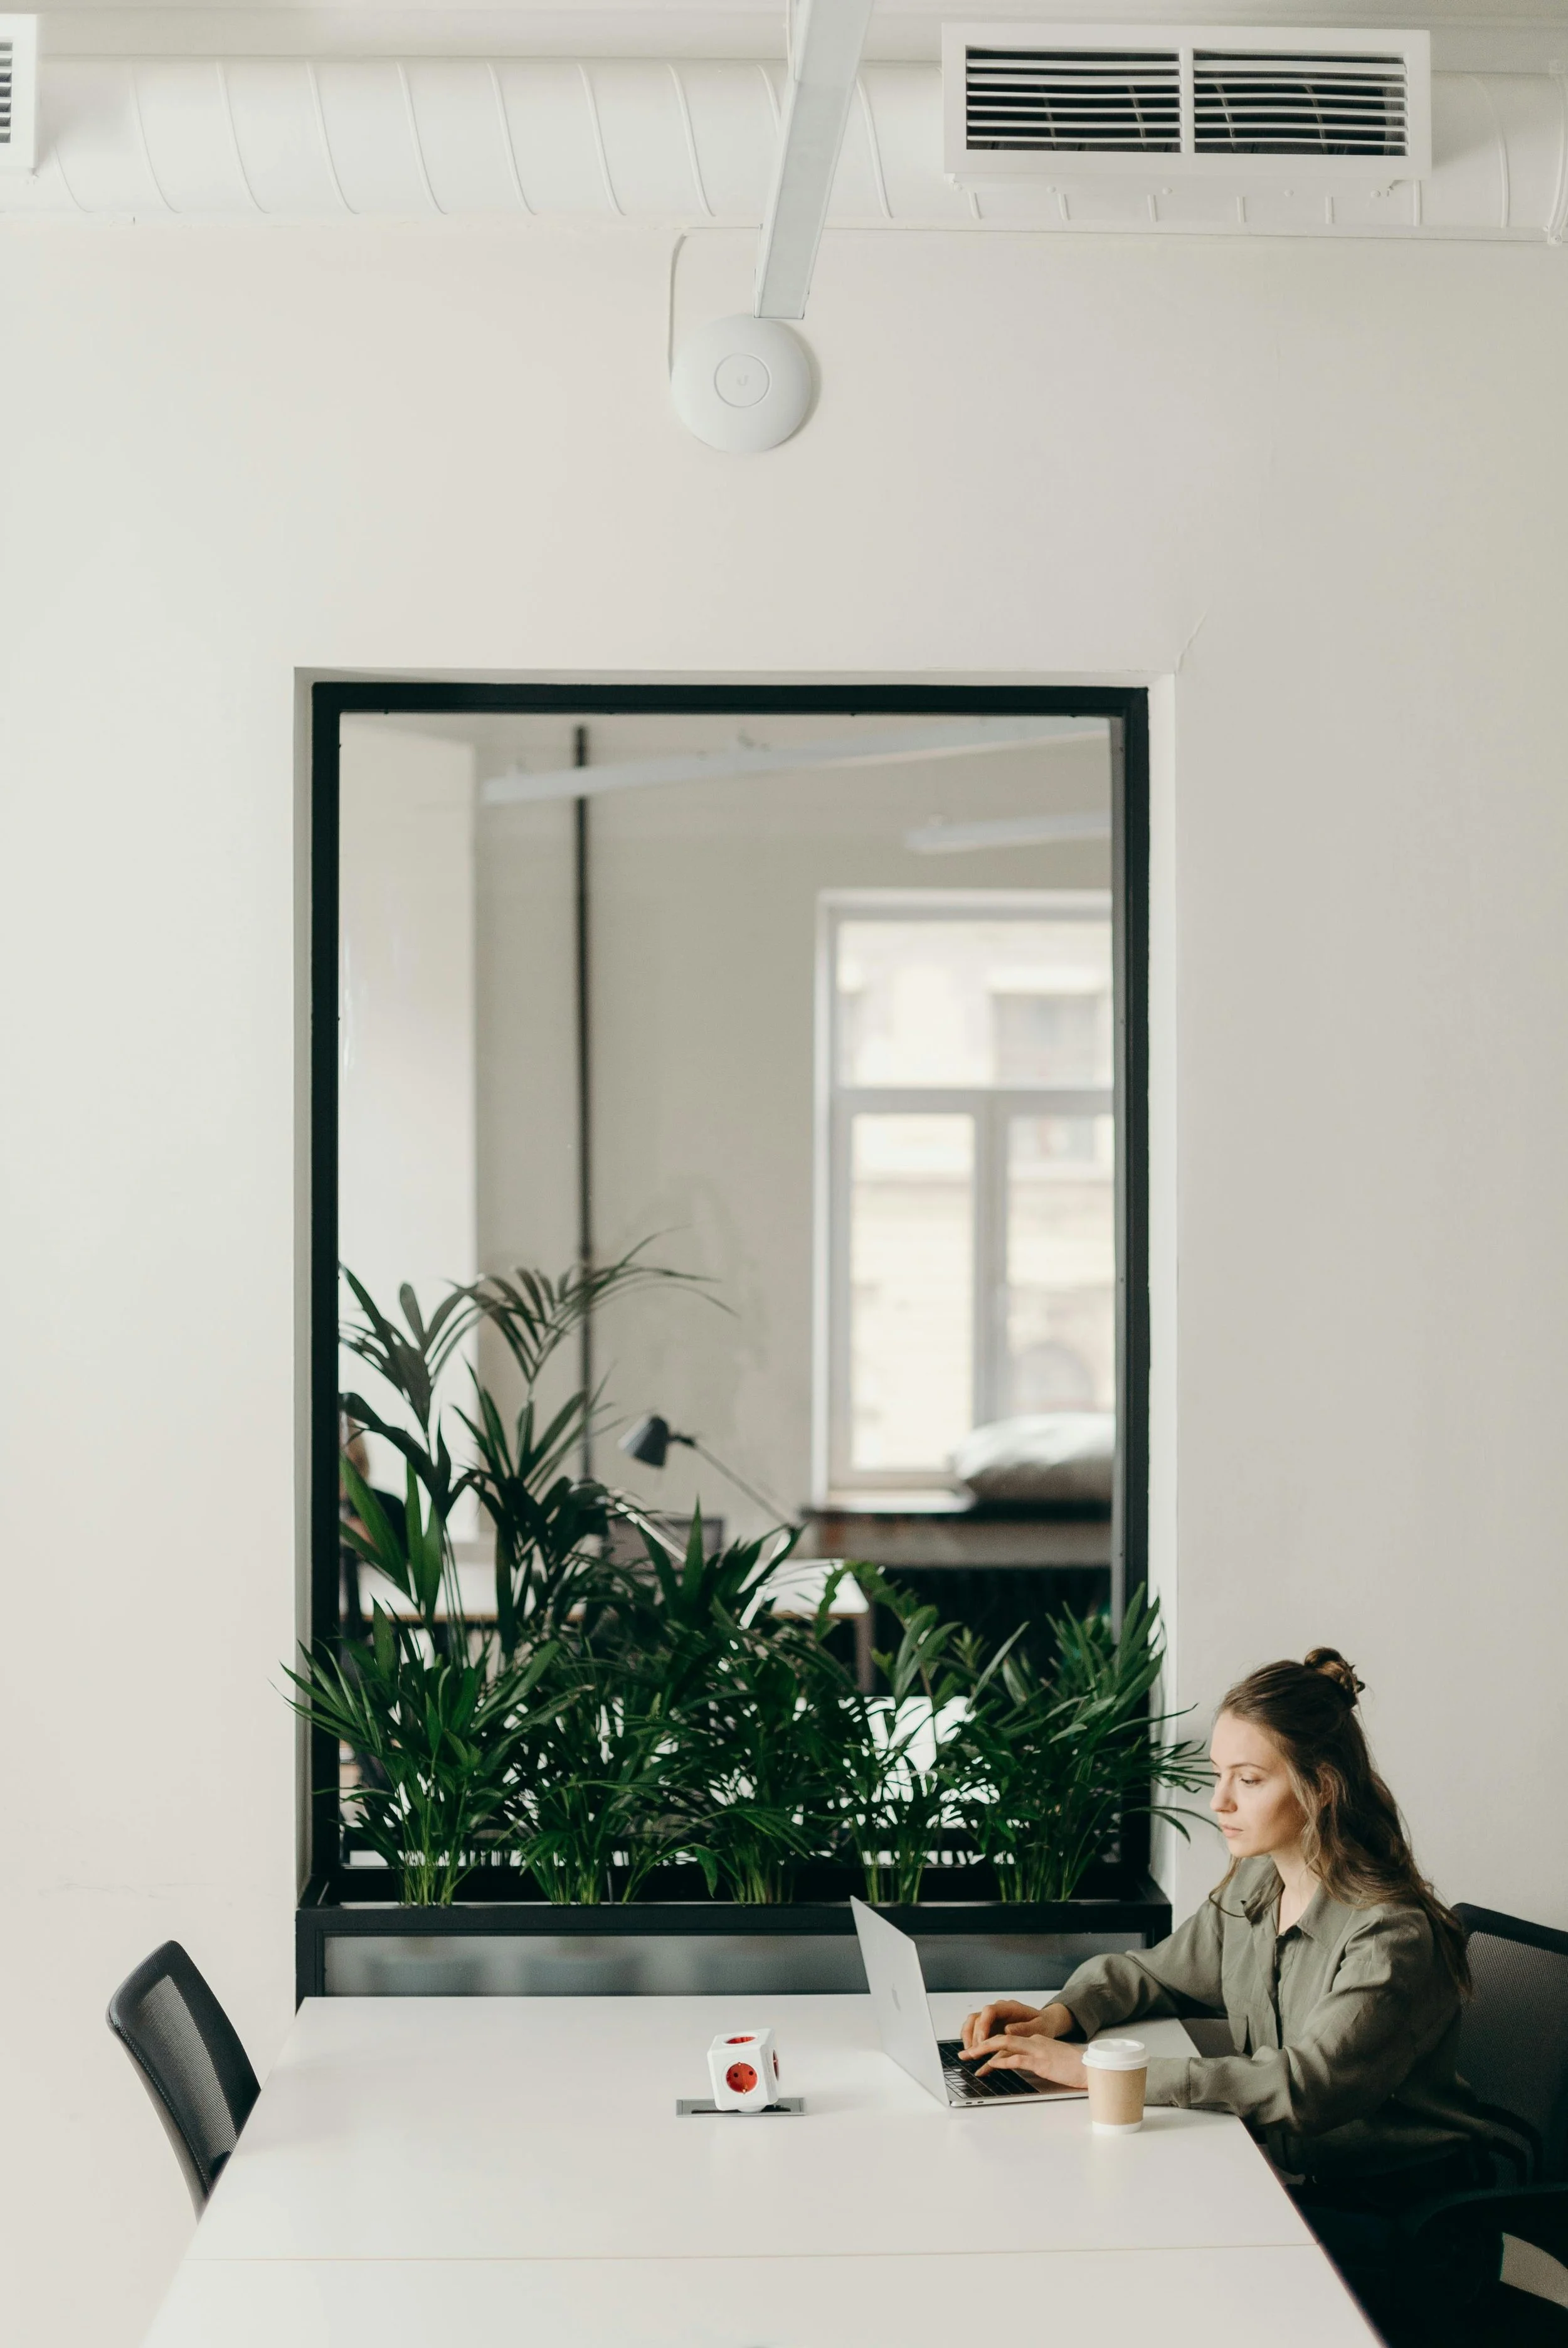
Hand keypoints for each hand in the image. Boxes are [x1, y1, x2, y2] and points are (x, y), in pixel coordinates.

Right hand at [959, 1998, 1071, 2053]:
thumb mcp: (1039, 2027)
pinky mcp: (990, 2028)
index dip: (983, 2025)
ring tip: (969, 2054)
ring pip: (972, 2023)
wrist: (1045, 2023)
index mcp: (1009, 2007)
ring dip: (968, 2038)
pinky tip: (970, 2052)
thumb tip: (1008, 2030)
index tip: (982, 2041)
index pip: (989, 2011)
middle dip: (973, 2036)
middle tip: (973, 2053)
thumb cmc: (1042, 2024)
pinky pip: (974, 2031)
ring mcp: (992, 2019)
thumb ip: (1024, 2028)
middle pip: (977, 2018)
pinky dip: (970, 2041)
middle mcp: (997, 2011)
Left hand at [968, 2033, 1088, 2092]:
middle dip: (980, 2045)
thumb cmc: (1071, 2065)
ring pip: (1005, 2045)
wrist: (1088, 2066)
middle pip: (1001, 2038)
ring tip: (971, 2057)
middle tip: (965, 2053)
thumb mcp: (1049, 2058)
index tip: (976, 2051)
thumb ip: (1033, 2057)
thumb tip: (1017, 2062)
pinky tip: (992, 2064)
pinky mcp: (1040, 2061)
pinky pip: (1017, 2059)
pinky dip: (1002, 2061)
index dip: (988, 2044)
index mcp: (1034, 2039)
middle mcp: (1032, 2041)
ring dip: (985, 2051)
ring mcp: (1036, 2050)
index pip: (1006, 2039)